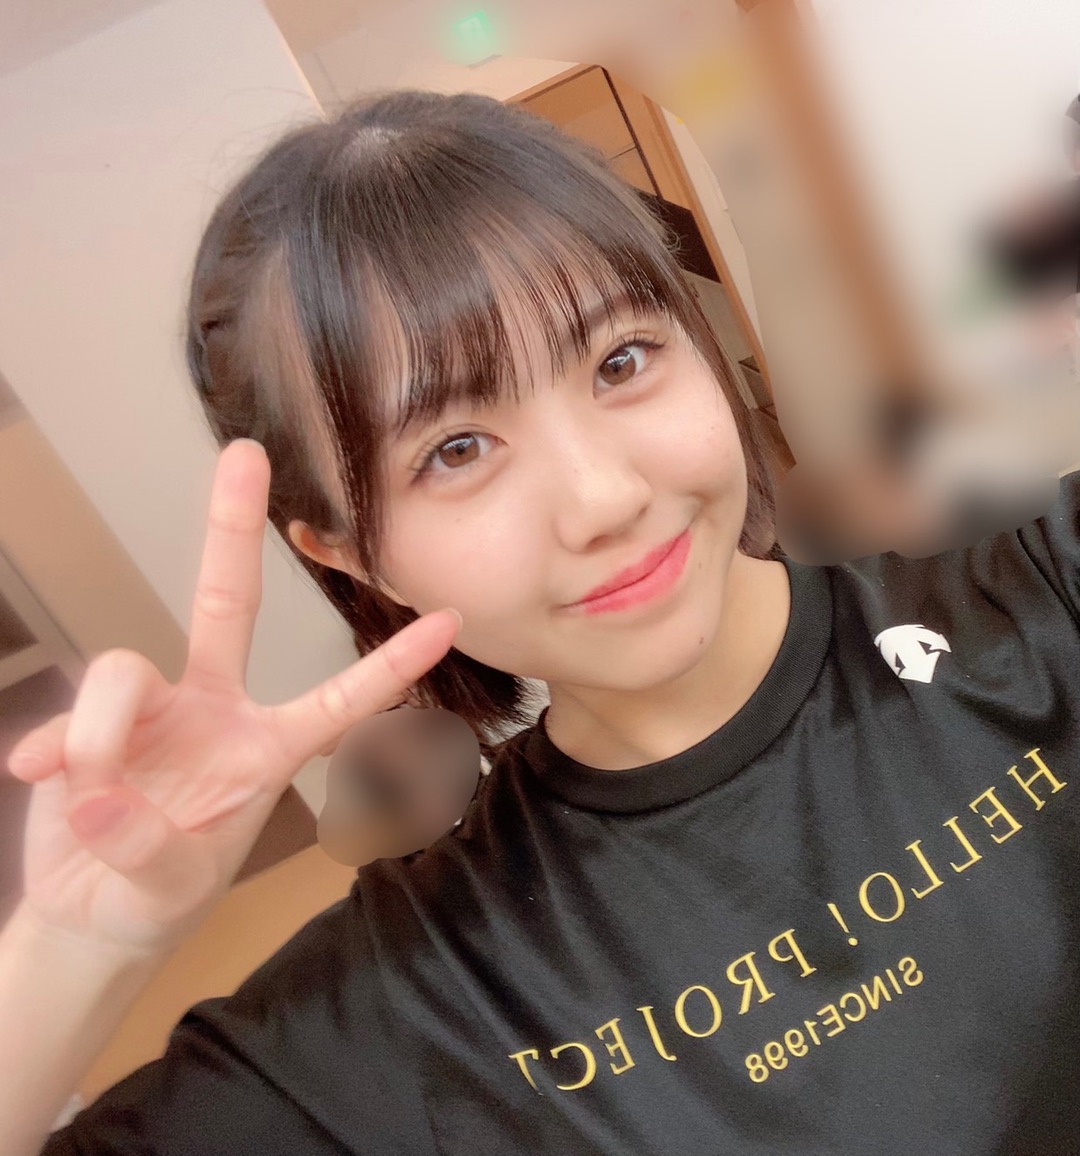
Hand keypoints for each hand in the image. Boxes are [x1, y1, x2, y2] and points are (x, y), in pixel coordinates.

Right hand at [5, 439, 461, 956]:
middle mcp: (213, 709)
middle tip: (246, 454)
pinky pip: (69, 710)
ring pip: (123, 670)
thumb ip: (147, 848)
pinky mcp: (91, 719)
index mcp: (266, 749)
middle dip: (232, 530)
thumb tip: (98, 796)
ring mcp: (151, 708)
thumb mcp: (172, 886)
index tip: (451, 618)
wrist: (92, 914)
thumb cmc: (157, 896)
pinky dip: (54, 749)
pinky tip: (38, 780)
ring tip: (90, 798)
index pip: (340, 698)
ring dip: (100, 734)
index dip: (394, 662)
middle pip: (226, 603)